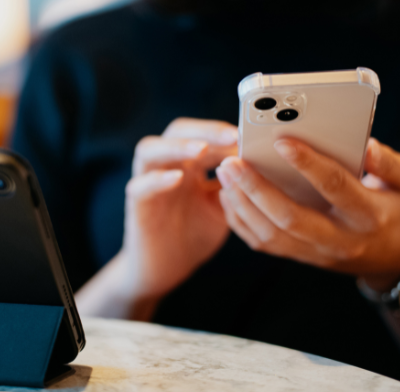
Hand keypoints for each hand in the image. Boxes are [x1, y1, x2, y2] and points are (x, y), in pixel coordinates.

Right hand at [118, 118, 236, 301]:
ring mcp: (148, 182)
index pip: (202, 134)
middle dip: (204, 131)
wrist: (168, 268)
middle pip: (177, 132)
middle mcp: (166, 166)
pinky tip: (177, 179)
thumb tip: (262, 164)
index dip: (224, 132)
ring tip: (201, 149)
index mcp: (189, 164)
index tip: (249, 135)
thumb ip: (235, 185)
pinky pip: (140, 186)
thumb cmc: (195, 233)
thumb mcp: (223, 206)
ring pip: (150, 150)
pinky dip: (157, 180)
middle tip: (232, 136)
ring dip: (176, 147)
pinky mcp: (137, 205)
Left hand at [215, 138, 399, 286]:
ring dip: (242, 204)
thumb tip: (368, 146)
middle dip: (257, 188)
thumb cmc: (397, 209)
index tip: (282, 140)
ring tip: (224, 174)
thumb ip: (391, 163)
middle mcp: (340, 239)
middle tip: (233, 161)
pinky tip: (228, 195)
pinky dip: (241, 221)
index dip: (308, 164)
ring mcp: (317, 253)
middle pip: (291, 218)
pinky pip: (264, 244)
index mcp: (368, 215)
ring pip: (271, 235)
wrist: (393, 258)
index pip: (335, 187)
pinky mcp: (300, 258)